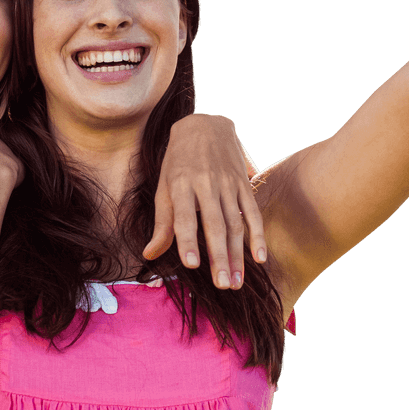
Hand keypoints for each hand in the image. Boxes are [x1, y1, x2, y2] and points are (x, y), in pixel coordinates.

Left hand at [143, 114, 266, 289]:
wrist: (205, 125)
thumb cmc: (178, 162)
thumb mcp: (164, 187)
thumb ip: (162, 223)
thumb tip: (149, 256)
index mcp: (181, 185)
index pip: (184, 217)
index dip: (188, 241)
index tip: (193, 266)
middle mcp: (205, 184)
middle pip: (214, 225)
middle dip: (219, 256)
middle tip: (223, 285)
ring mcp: (228, 184)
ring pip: (235, 223)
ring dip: (237, 254)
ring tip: (236, 281)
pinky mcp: (244, 183)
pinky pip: (252, 212)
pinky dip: (257, 235)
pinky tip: (259, 257)